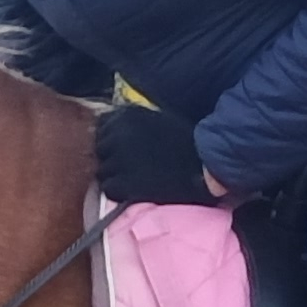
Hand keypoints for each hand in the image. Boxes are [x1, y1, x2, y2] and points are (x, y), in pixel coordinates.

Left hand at [93, 101, 224, 206]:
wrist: (207, 171)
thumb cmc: (188, 145)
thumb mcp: (160, 120)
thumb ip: (134, 123)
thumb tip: (110, 130)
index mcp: (129, 114)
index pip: (102, 126)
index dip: (112, 140)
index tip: (127, 149)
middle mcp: (120, 132)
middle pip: (100, 149)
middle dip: (112, 158)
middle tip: (135, 167)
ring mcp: (120, 158)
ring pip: (102, 171)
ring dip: (116, 177)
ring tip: (139, 179)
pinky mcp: (123, 182)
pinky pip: (109, 189)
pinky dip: (120, 192)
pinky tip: (139, 190)